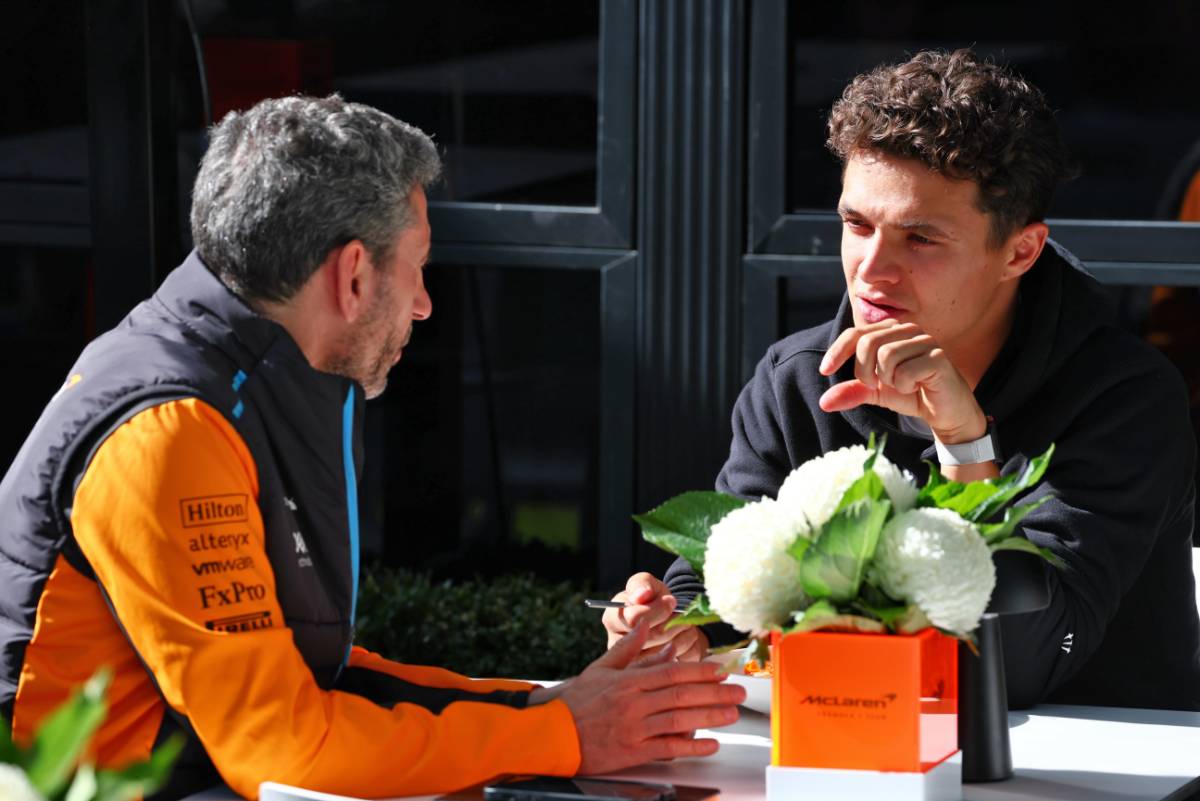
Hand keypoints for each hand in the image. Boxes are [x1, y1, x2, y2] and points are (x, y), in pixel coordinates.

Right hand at [559, 622, 744, 774]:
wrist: (553, 733)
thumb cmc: (576, 702)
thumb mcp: (601, 668)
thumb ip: (628, 647)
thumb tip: (646, 624)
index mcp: (628, 681)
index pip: (671, 673)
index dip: (699, 671)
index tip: (720, 670)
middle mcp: (634, 703)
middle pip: (681, 695)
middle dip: (714, 692)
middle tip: (738, 691)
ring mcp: (635, 728)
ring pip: (679, 720)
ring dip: (710, 716)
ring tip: (732, 713)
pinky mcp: (633, 751)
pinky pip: (668, 748)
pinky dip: (691, 746)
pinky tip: (711, 743)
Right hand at [602, 573, 708, 660]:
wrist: (667, 617)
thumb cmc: (653, 599)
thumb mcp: (646, 585)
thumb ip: (642, 584)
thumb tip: (642, 594)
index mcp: (612, 618)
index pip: (635, 618)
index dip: (658, 609)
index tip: (671, 601)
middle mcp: (617, 643)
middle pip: (653, 635)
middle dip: (673, 621)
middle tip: (682, 613)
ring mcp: (632, 663)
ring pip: (667, 649)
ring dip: (681, 632)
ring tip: (683, 623)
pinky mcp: (651, 675)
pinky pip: (676, 661)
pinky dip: (686, 646)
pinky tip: (683, 637)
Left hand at [818, 320, 986, 443]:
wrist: (944, 412)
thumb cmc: (912, 394)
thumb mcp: (876, 392)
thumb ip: (852, 392)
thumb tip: (823, 402)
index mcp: (892, 331)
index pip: (857, 333)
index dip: (838, 351)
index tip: (825, 370)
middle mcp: (909, 330)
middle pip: (868, 343)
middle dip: (865, 371)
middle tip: (877, 385)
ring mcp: (926, 341)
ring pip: (886, 355)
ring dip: (888, 379)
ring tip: (901, 385)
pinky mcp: (938, 357)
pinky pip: (905, 371)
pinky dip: (904, 385)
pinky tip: (917, 387)